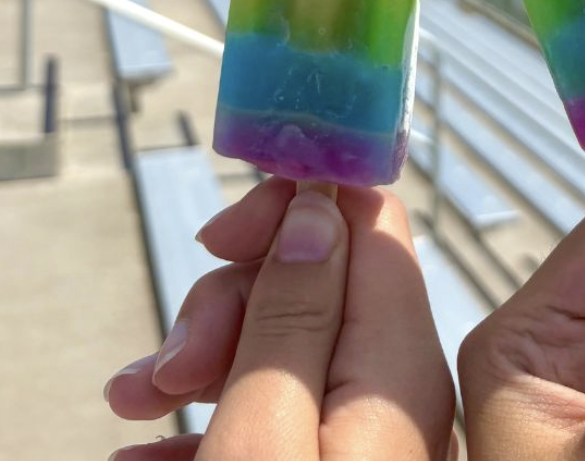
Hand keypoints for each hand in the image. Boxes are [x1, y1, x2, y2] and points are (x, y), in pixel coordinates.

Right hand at [104, 183, 455, 459]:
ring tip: (134, 404)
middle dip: (232, 299)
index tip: (221, 235)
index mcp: (396, 360)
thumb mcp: (262, 435)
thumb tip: (317, 207)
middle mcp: (395, 382)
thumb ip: (293, 315)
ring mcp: (367, 425)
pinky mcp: (335, 459)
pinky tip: (150, 447)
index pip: (367, 218)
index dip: (294, 204)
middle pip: (317, 277)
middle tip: (170, 365)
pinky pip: (278, 405)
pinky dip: (215, 411)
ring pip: (286, 339)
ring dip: (204, 357)